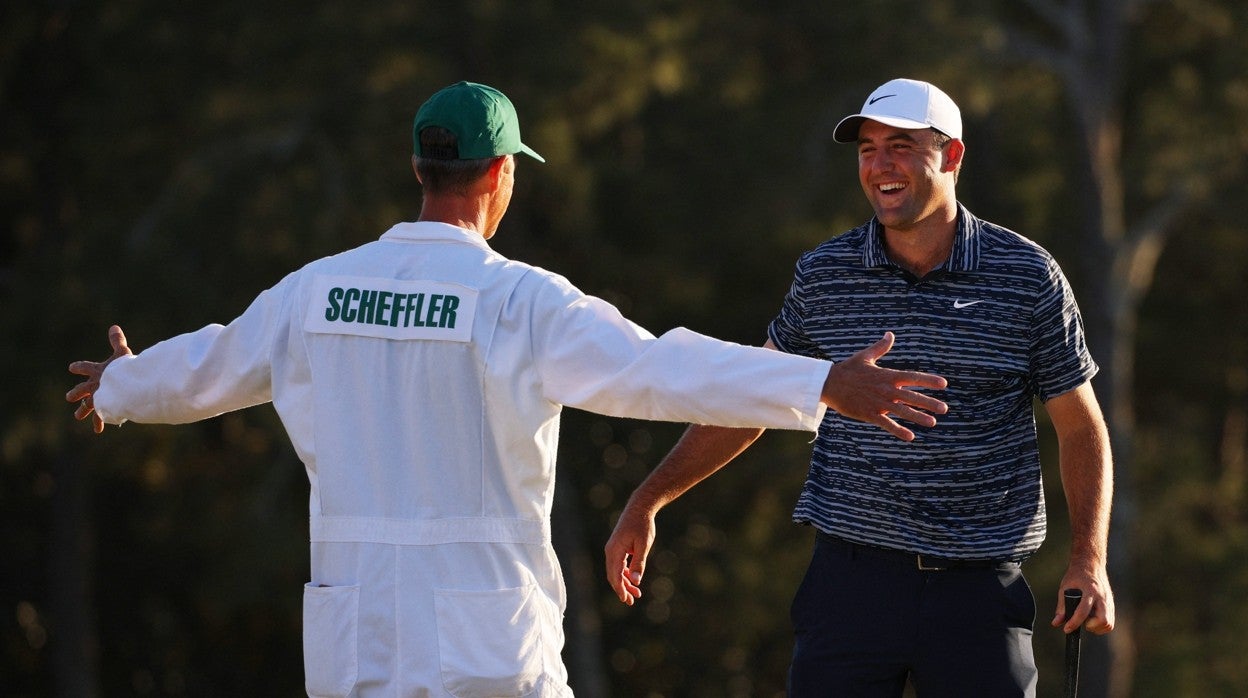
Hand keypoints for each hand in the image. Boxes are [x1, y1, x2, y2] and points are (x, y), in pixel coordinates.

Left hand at [66, 325, 132, 433]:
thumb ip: (117, 341)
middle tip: (69, 398)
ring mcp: (97, 398)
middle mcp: (94, 385)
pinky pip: (100, 417)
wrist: (122, 385)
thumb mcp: (121, 352)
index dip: (78, 367)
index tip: (71, 368)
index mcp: (96, 371)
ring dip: (83, 411)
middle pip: (81, 390)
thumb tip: (113, 327)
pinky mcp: (102, 408)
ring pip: (88, 406)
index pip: (84, 367)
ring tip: (78, 417)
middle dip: (75, 393)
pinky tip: (97, 429)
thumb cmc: (123, 368)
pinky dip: (100, 422)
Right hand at [604, 502, 655, 605]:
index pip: (615, 575)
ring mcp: (613, 549)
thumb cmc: (643, 525)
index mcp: (615, 550)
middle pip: (613, 575)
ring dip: (624, 582)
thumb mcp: (644, 545)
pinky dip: (625, 574)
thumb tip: (635, 581)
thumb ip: (639, 563)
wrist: (640, 508)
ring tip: (636, 593)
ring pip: (615, 571)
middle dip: (621, 589)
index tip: (626, 600)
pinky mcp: (617, 547)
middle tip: (631, 601)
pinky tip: (633, 580)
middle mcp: (610, 550)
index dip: (620, 589)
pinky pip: (618, 564)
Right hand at [821, 332, 947, 440]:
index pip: (912, 377)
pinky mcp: (869, 414)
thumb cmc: (848, 369)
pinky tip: (910, 436)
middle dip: (929, 403)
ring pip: (902, 411)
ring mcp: (878, 402)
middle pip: (911, 396)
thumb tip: (890, 334)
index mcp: (887, 375)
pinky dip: (898, 430)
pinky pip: (887, 424)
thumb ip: (881, 347)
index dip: (928, 380)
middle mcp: (886, 389)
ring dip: (918, 417)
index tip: (943, 384)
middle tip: (944, 409)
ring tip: (932, 422)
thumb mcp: (865, 356)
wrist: (828, 384)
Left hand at [1051, 562, 1114, 634]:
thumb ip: (1061, 606)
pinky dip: (1101, 625)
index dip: (1074, 623)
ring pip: (1108, 624)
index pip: (1083, 611)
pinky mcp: (1112, 605)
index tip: (1066, 629)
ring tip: (1087, 620)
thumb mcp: (1065, 587)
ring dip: (1097, 628)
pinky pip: (1110, 621)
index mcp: (1090, 591)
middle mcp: (1102, 597)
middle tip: (1083, 622)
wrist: (1091, 565)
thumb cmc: (1076, 576)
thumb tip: (1056, 623)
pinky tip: (1092, 618)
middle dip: (1091, 626)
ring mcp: (1109, 601)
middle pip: (1103, 620)